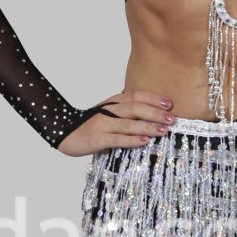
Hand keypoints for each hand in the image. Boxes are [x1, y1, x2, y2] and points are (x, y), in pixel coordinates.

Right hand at [56, 88, 175, 155]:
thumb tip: (154, 116)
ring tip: (163, 130)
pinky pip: (118, 139)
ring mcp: (103, 124)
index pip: (135, 95)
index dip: (153, 98)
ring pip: (129, 124)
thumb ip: (127, 112)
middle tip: (172, 118)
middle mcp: (109, 110)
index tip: (169, 104)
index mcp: (113, 102)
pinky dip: (132, 140)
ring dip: (148, 126)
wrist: (64, 132)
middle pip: (135, 108)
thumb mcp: (109, 113)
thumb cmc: (92, 124)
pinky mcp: (98, 139)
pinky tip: (144, 141)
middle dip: (155, 113)